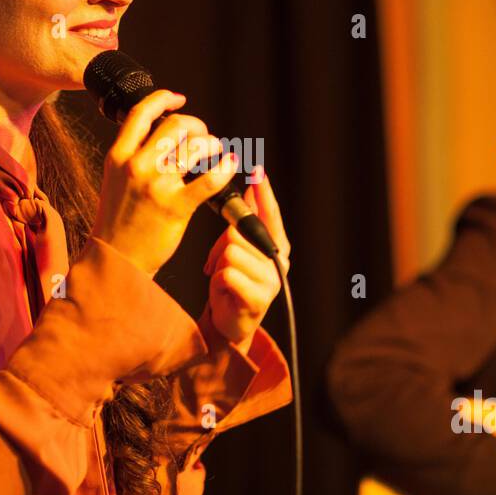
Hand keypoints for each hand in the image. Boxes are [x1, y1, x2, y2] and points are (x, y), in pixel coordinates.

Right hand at [92, 90, 237, 276]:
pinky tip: (228, 165)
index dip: (163, 98)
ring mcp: (156, 185)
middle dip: (196, 126)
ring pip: (195, 146)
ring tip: (214, 153)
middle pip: (175, 124)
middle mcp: (136, 166)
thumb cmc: (119, 223)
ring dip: (212, 144)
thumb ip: (133, 156)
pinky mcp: (176, 206)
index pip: (141, 112)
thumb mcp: (115, 180)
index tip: (179, 99)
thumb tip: (164, 136)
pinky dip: (225, 167)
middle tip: (203, 137)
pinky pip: (210, 178)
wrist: (116, 260)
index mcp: (118, 157)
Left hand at [202, 165, 290, 342]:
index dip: (264, 192)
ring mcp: (270, 281)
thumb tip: (248, 192)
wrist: (228, 323)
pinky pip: (228, 273)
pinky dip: (218, 280)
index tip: (258, 171)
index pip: (271, 213)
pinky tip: (224, 290)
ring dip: (218, 264)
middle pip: (238, 232)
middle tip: (218, 262)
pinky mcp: (258, 299)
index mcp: (275, 245)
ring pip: (231, 252)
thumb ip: (242, 225)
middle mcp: (277, 261)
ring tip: (221, 277)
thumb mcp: (235, 249)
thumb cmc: (231, 282)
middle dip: (220, 245)